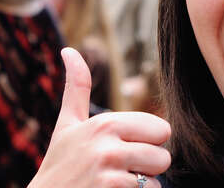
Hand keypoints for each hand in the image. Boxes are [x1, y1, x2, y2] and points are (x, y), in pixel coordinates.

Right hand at [29, 48, 170, 187]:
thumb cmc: (60, 164)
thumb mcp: (67, 125)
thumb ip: (77, 88)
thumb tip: (69, 50)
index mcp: (105, 124)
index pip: (162, 129)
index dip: (149, 143)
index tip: (124, 148)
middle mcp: (108, 147)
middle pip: (163, 156)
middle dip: (148, 166)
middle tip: (120, 169)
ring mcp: (110, 174)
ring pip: (157, 179)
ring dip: (141, 185)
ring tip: (113, 183)